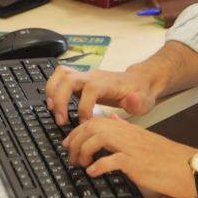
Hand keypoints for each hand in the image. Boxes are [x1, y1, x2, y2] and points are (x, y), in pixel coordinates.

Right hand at [45, 65, 159, 124]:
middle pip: (70, 79)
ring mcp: (86, 76)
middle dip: (61, 100)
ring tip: (52, 111)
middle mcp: (94, 76)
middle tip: (61, 120)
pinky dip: (53, 87)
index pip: (90, 90)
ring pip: (61, 75)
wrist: (140, 81)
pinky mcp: (81, 79)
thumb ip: (138, 102)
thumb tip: (131, 100)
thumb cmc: (140, 93)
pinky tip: (53, 103)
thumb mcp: (145, 101)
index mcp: (108, 83)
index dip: (85, 107)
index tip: (86, 123)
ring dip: (52, 92)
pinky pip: (61, 76)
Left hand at [63, 115, 196, 197]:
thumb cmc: (171, 158)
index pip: (97, 121)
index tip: (70, 143)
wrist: (193, 168)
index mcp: (130, 130)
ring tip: (81, 164)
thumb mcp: (146, 139)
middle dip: (76, 139)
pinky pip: (113, 160)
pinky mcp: (138, 164)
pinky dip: (98, 166)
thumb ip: (126, 128)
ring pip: (99, 137)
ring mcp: (134, 148)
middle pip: (94, 126)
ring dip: (84, 150)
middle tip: (71, 156)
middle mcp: (130, 135)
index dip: (78, 131)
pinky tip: (93, 172)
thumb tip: (111, 118)